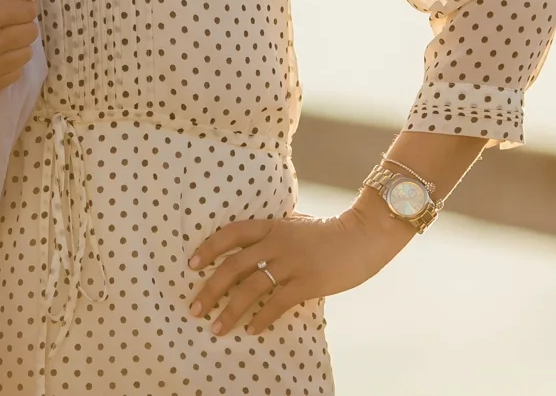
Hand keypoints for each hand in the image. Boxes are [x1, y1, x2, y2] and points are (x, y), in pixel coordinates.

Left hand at [187, 199, 410, 335]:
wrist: (364, 236)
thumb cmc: (329, 232)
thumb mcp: (297, 224)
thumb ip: (274, 234)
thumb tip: (250, 248)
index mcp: (272, 226)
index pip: (231, 233)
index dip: (209, 248)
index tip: (191, 265)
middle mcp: (278, 243)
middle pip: (233, 266)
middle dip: (210, 288)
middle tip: (194, 307)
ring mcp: (293, 263)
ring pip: (250, 288)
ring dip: (230, 310)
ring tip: (217, 327)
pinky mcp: (308, 282)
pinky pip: (277, 303)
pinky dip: (261, 318)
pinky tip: (251, 330)